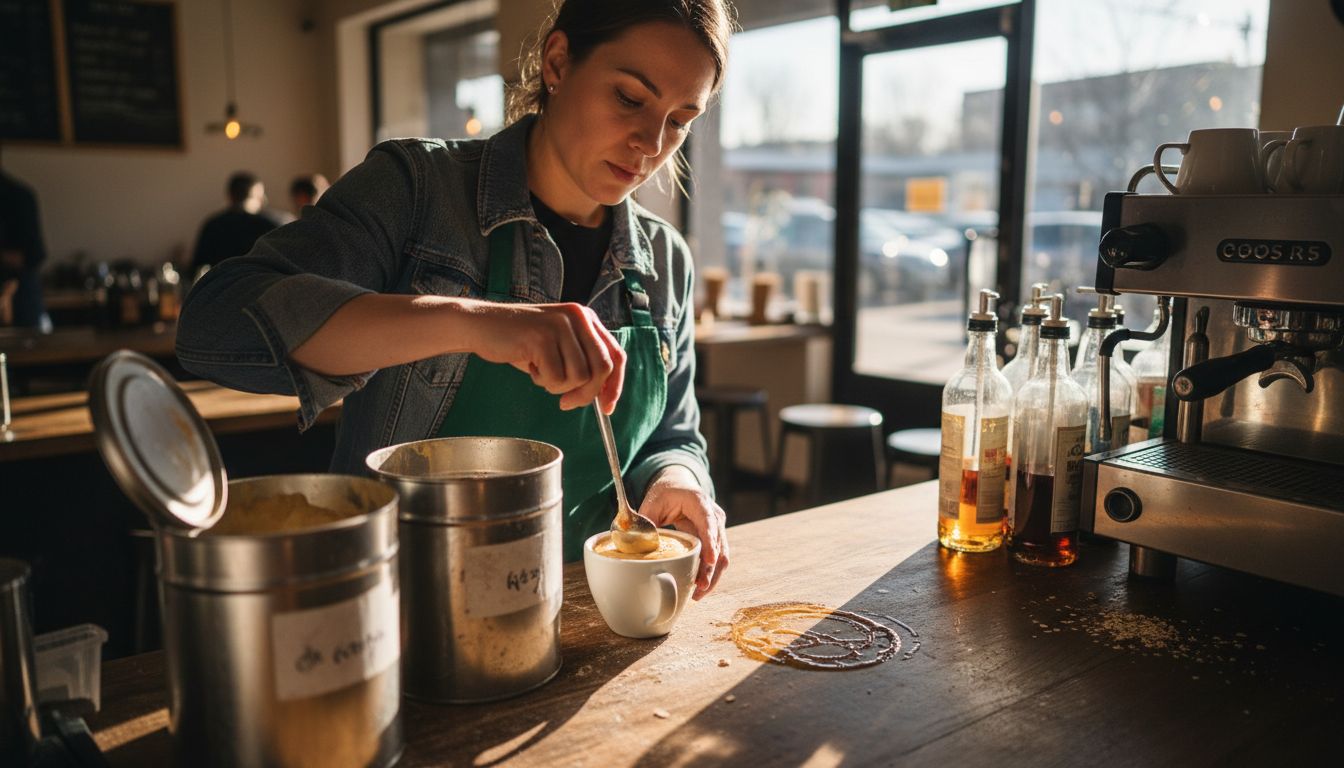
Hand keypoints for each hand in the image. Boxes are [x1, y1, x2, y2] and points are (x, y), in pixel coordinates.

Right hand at [462, 301, 625, 412]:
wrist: (482, 325)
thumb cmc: (520, 341)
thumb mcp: (558, 347)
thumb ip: (582, 363)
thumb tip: (602, 396)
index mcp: (586, 318)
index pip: (616, 355)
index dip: (615, 385)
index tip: (607, 408)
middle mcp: (578, 318)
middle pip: (602, 369)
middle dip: (586, 394)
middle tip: (566, 403)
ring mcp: (560, 325)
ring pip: (579, 376)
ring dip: (559, 386)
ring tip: (540, 372)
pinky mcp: (542, 337)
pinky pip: (555, 377)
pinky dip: (542, 381)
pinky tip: (530, 366)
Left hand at [639, 465, 727, 598]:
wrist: (677, 485)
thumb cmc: (665, 493)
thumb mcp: (651, 502)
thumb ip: (644, 522)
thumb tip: (635, 546)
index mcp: (699, 502)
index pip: (708, 523)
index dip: (710, 542)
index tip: (709, 560)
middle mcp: (714, 515)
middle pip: (719, 545)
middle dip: (711, 569)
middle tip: (699, 588)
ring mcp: (717, 528)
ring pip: (722, 555)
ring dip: (712, 576)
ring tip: (698, 594)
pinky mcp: (715, 538)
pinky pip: (716, 558)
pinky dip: (709, 573)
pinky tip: (698, 586)